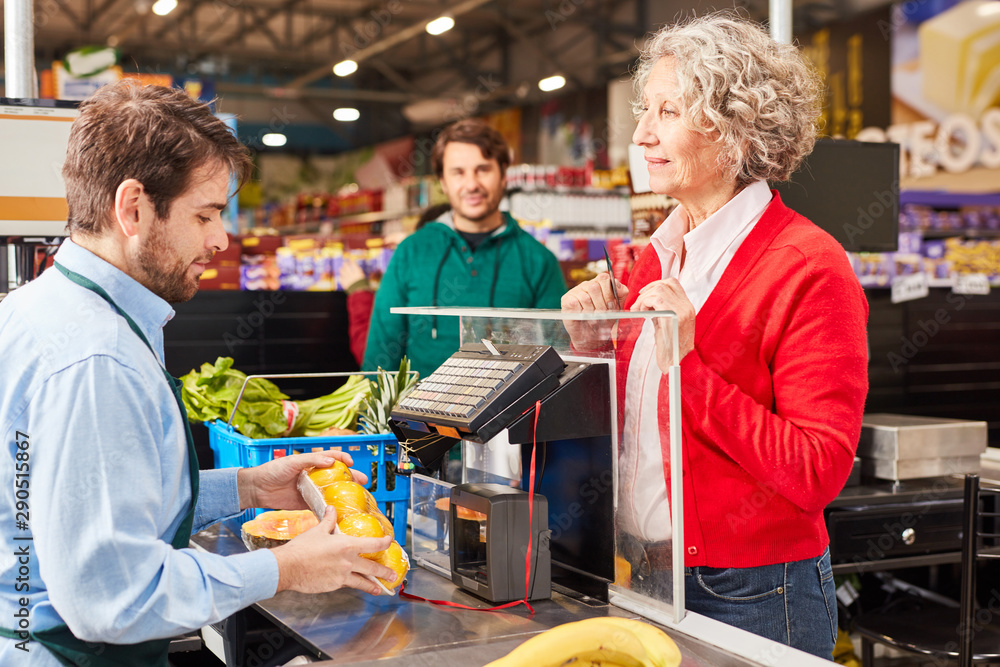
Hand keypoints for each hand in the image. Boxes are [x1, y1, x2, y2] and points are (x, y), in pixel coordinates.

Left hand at [238, 451, 367, 510]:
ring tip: (357, 498)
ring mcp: (311, 490)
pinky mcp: (306, 504)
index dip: (343, 458)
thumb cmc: (273, 470)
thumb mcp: (292, 462)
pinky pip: (321, 506)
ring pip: (332, 491)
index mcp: (311, 463)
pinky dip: (331, 509)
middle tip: (363, 481)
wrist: (257, 488)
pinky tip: (341, 513)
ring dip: (344, 494)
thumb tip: (331, 461)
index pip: (332, 458)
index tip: (351, 462)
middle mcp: (314, 476)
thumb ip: (311, 460)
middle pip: (337, 476)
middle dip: (351, 478)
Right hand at [272, 507, 396, 594]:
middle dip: (384, 572)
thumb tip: (331, 509)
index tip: (390, 542)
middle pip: (372, 568)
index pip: (373, 544)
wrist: (288, 567)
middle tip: (393, 574)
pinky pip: (347, 585)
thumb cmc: (302, 549)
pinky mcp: (334, 586)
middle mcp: (348, 562)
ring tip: (380, 589)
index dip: (384, 543)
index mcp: (347, 546)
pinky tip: (354, 586)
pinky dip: (352, 585)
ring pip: (362, 582)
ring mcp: (342, 576)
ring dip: (373, 586)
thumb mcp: (317, 531)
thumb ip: (328, 521)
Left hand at [338, 258, 367, 290]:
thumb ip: (360, 273)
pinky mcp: (344, 283)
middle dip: (345, 264)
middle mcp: (351, 274)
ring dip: (341, 269)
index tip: (350, 261)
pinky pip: (340, 278)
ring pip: (342, 271)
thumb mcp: (363, 278)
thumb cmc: (363, 285)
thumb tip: (357, 269)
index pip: (353, 264)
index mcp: (357, 272)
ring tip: (341, 268)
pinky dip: (340, 277)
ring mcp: (346, 278)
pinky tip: (340, 276)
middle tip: (344, 263)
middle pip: (346, 266)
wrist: (359, 293)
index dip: (351, 262)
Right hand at [560, 273, 629, 350]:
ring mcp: (575, 291)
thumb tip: (617, 283)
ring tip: (593, 318)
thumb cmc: (604, 319)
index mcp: (599, 283)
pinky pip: (574, 303)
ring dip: (591, 312)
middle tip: (602, 315)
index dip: (608, 292)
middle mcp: (587, 285)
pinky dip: (581, 313)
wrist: (592, 336)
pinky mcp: (566, 300)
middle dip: (601, 305)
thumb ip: (621, 293)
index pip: (604, 278)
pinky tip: (582, 316)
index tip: (610, 305)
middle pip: (594, 287)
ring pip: (585, 297)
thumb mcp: (617, 307)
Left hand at [630, 278, 695, 370]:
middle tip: (638, 304)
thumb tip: (646, 301)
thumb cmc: (670, 349)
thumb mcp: (667, 325)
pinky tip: (641, 312)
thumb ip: (661, 311)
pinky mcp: (674, 317)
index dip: (656, 284)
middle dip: (647, 291)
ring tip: (639, 309)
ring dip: (644, 298)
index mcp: (687, 307)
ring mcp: (682, 311)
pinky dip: (645, 303)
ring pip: (660, 289)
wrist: (678, 364)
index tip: (644, 293)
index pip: (673, 283)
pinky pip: (656, 299)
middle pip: (665, 284)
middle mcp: (687, 307)